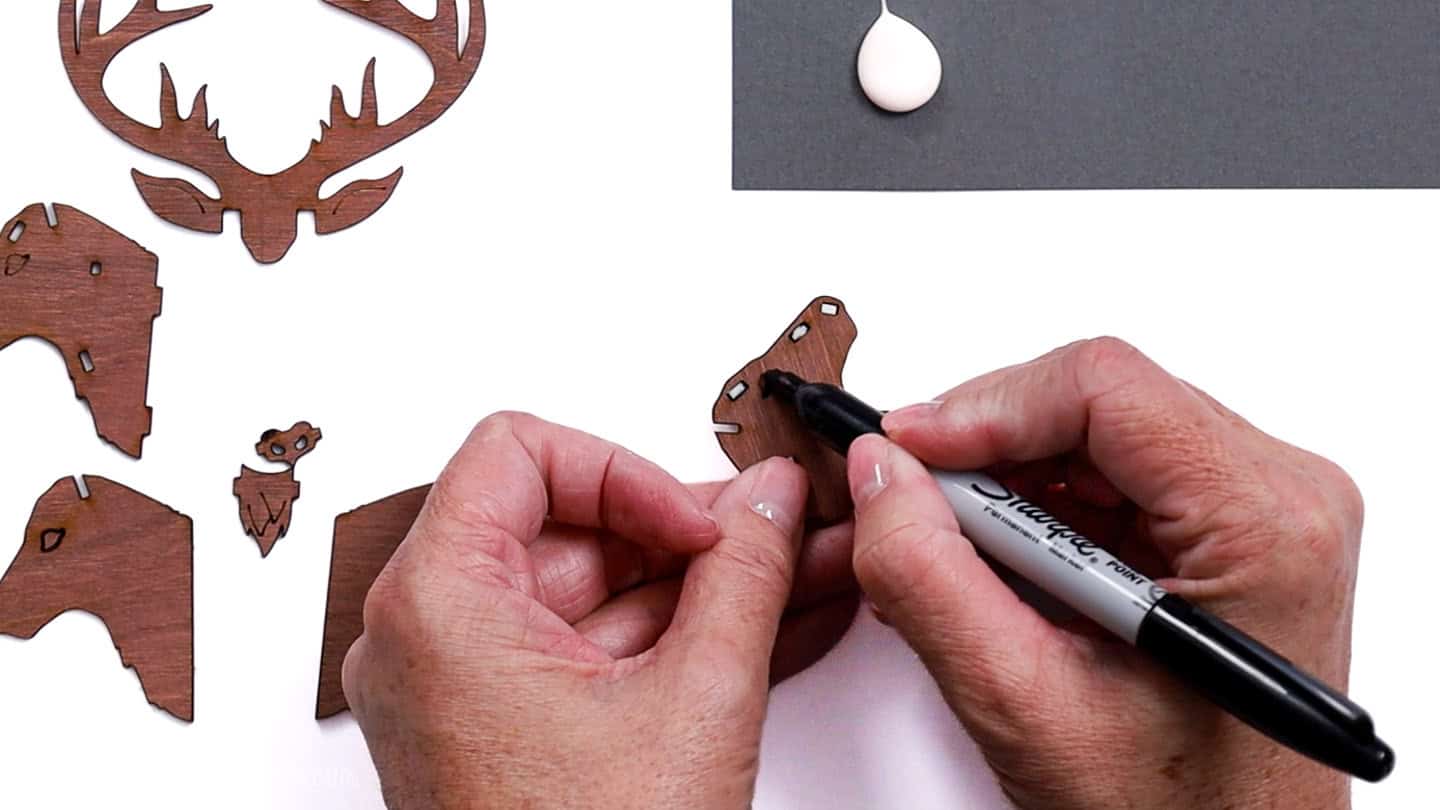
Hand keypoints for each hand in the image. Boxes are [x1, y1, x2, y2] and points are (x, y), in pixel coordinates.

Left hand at [343, 412, 856, 809]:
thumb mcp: (694, 702)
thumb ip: (742, 574)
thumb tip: (769, 504)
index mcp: (437, 605)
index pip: (521, 453)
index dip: (626, 468)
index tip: (702, 519)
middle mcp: (429, 640)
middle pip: (567, 524)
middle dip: (689, 530)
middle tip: (777, 532)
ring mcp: (464, 690)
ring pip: (593, 593)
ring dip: (700, 587)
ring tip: (797, 575)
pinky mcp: (506, 732)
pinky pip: (594, 651)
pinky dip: (673, 639)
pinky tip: (763, 626)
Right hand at [848, 338, 1362, 809]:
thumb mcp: (1026, 705)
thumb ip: (932, 579)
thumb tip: (878, 474)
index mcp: (1263, 526)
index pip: (1104, 387)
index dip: (986, 404)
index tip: (906, 446)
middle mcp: (1279, 497)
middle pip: (1096, 400)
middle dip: (984, 447)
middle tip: (908, 499)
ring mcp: (1256, 510)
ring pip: (1092, 431)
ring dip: (1002, 480)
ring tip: (945, 549)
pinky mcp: (1223, 530)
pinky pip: (1106, 473)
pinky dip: (1031, 507)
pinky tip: (992, 565)